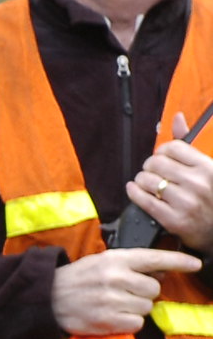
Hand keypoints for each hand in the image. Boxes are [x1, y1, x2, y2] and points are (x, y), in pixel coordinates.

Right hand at [51, 247, 202, 334]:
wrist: (46, 298)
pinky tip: (112, 317)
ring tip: (115, 305)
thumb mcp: (101, 262)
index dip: (178, 261)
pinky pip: (138, 323)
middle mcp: (115, 277)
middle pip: (154, 288)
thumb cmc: (77, 279)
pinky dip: (129, 323)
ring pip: (147, 307)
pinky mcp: (108, 320)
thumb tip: (161, 269)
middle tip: (124, 293)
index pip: (154, 258)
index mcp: (114, 259)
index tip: (195, 263)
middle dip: (144, 292)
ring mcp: (112, 300)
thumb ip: (130, 264)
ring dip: (135, 308)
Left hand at [124, 111, 212, 250]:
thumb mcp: (208, 168)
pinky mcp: (174, 220)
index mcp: (208, 168)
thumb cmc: (211, 197)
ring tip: (147, 183)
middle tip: (153, 172)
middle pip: (155, 163)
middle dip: (150, 166)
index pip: (172, 148)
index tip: (162, 157)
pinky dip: (134, 192)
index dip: (162, 151)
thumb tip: (176, 118)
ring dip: (142, 180)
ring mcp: (186, 203)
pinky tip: (135, 190)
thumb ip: (189, 144)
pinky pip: (143, 200)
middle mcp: (198, 184)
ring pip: (146, 180)